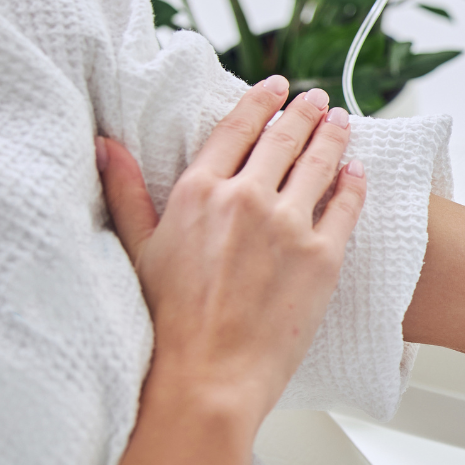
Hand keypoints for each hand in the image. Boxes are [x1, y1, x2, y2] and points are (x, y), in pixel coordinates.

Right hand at [97, 78, 366, 418]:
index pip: (237, 129)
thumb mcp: (137, 248)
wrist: (207, 375)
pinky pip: (346, 206)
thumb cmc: (166, 322)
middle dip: (303, 113)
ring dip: (333, 137)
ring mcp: (288, 225)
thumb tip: (106, 144)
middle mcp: (245, 198)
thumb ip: (126, 190)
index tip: (276, 88)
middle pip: (284, 139)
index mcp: (198, 191)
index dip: (260, 103)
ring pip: (319, 164)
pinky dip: (354, 183)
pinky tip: (358, 171)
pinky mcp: (322, 257)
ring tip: (341, 122)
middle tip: (317, 99)